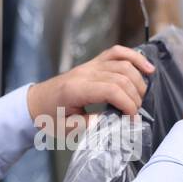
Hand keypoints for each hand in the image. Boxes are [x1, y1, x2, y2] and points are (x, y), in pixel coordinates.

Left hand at [26, 45, 155, 134]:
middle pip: (121, 77)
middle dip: (134, 96)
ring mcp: (90, 65)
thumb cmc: (50, 117)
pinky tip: (147, 68)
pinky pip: (116, 52)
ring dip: (138, 80)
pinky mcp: (94, 63)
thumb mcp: (68, 129)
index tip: (132, 119)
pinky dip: (134, 57)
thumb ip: (92, 125)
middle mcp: (85, 72)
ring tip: (141, 98)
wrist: (35, 103)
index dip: (128, 104)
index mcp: (76, 89)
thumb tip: (116, 121)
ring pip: (123, 64)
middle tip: (135, 113)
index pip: (111, 90)